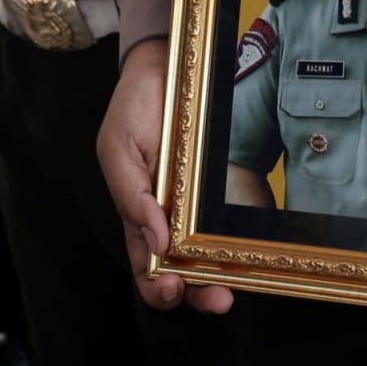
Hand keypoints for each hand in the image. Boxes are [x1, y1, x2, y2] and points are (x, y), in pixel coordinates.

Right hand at [97, 38, 234, 314]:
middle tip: (216, 298)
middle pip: (185, 271)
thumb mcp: (118, 150)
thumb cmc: (135, 109)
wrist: (168, 67)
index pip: (147, 267)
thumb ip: (133, 197)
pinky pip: (235, 220)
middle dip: (198, 293)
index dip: (157, 288)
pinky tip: (249, 252)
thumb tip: (157, 242)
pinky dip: (241, 242)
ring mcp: (201, 205)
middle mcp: (172, 218)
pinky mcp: (227, 187)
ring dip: (222, 277)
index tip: (170, 288)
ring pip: (212, 255)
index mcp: (140, 215)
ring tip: (230, 288)